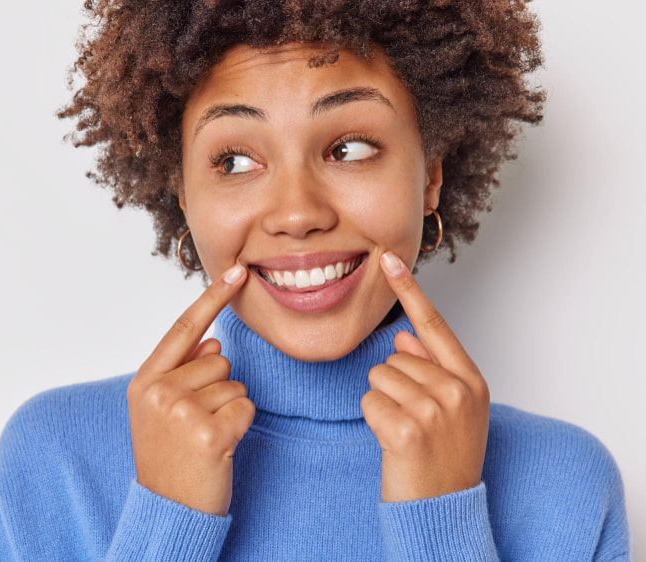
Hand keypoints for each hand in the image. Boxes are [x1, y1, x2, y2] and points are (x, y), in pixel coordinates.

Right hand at [127, 263, 254, 515]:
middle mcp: (159, 391)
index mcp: (144, 381)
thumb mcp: (161, 412)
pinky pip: (246, 406)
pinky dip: (241, 425)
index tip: (236, 271)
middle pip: (218, 359)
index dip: (211, 298)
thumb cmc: (169, 458)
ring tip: (205, 436)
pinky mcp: (208, 432)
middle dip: (218, 387)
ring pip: (234, 383)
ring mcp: (181, 411)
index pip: (183, 329)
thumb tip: (214, 343)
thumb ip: (182, 373)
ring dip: (230, 408)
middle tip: (198, 424)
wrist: (167, 510)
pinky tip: (220, 446)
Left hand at [362, 251, 490, 501]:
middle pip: (394, 358)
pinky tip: (393, 443)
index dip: (409, 291)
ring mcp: (435, 409)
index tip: (388, 259)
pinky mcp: (408, 429)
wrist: (443, 510)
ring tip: (404, 432)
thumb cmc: (443, 460)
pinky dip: (372, 420)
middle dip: (392, 386)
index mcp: (471, 381)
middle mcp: (458, 390)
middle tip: (412, 422)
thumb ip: (431, 371)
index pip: (434, 326)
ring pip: (377, 377)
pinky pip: (368, 401)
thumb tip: (403, 337)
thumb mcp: (451, 412)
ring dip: (381, 404)